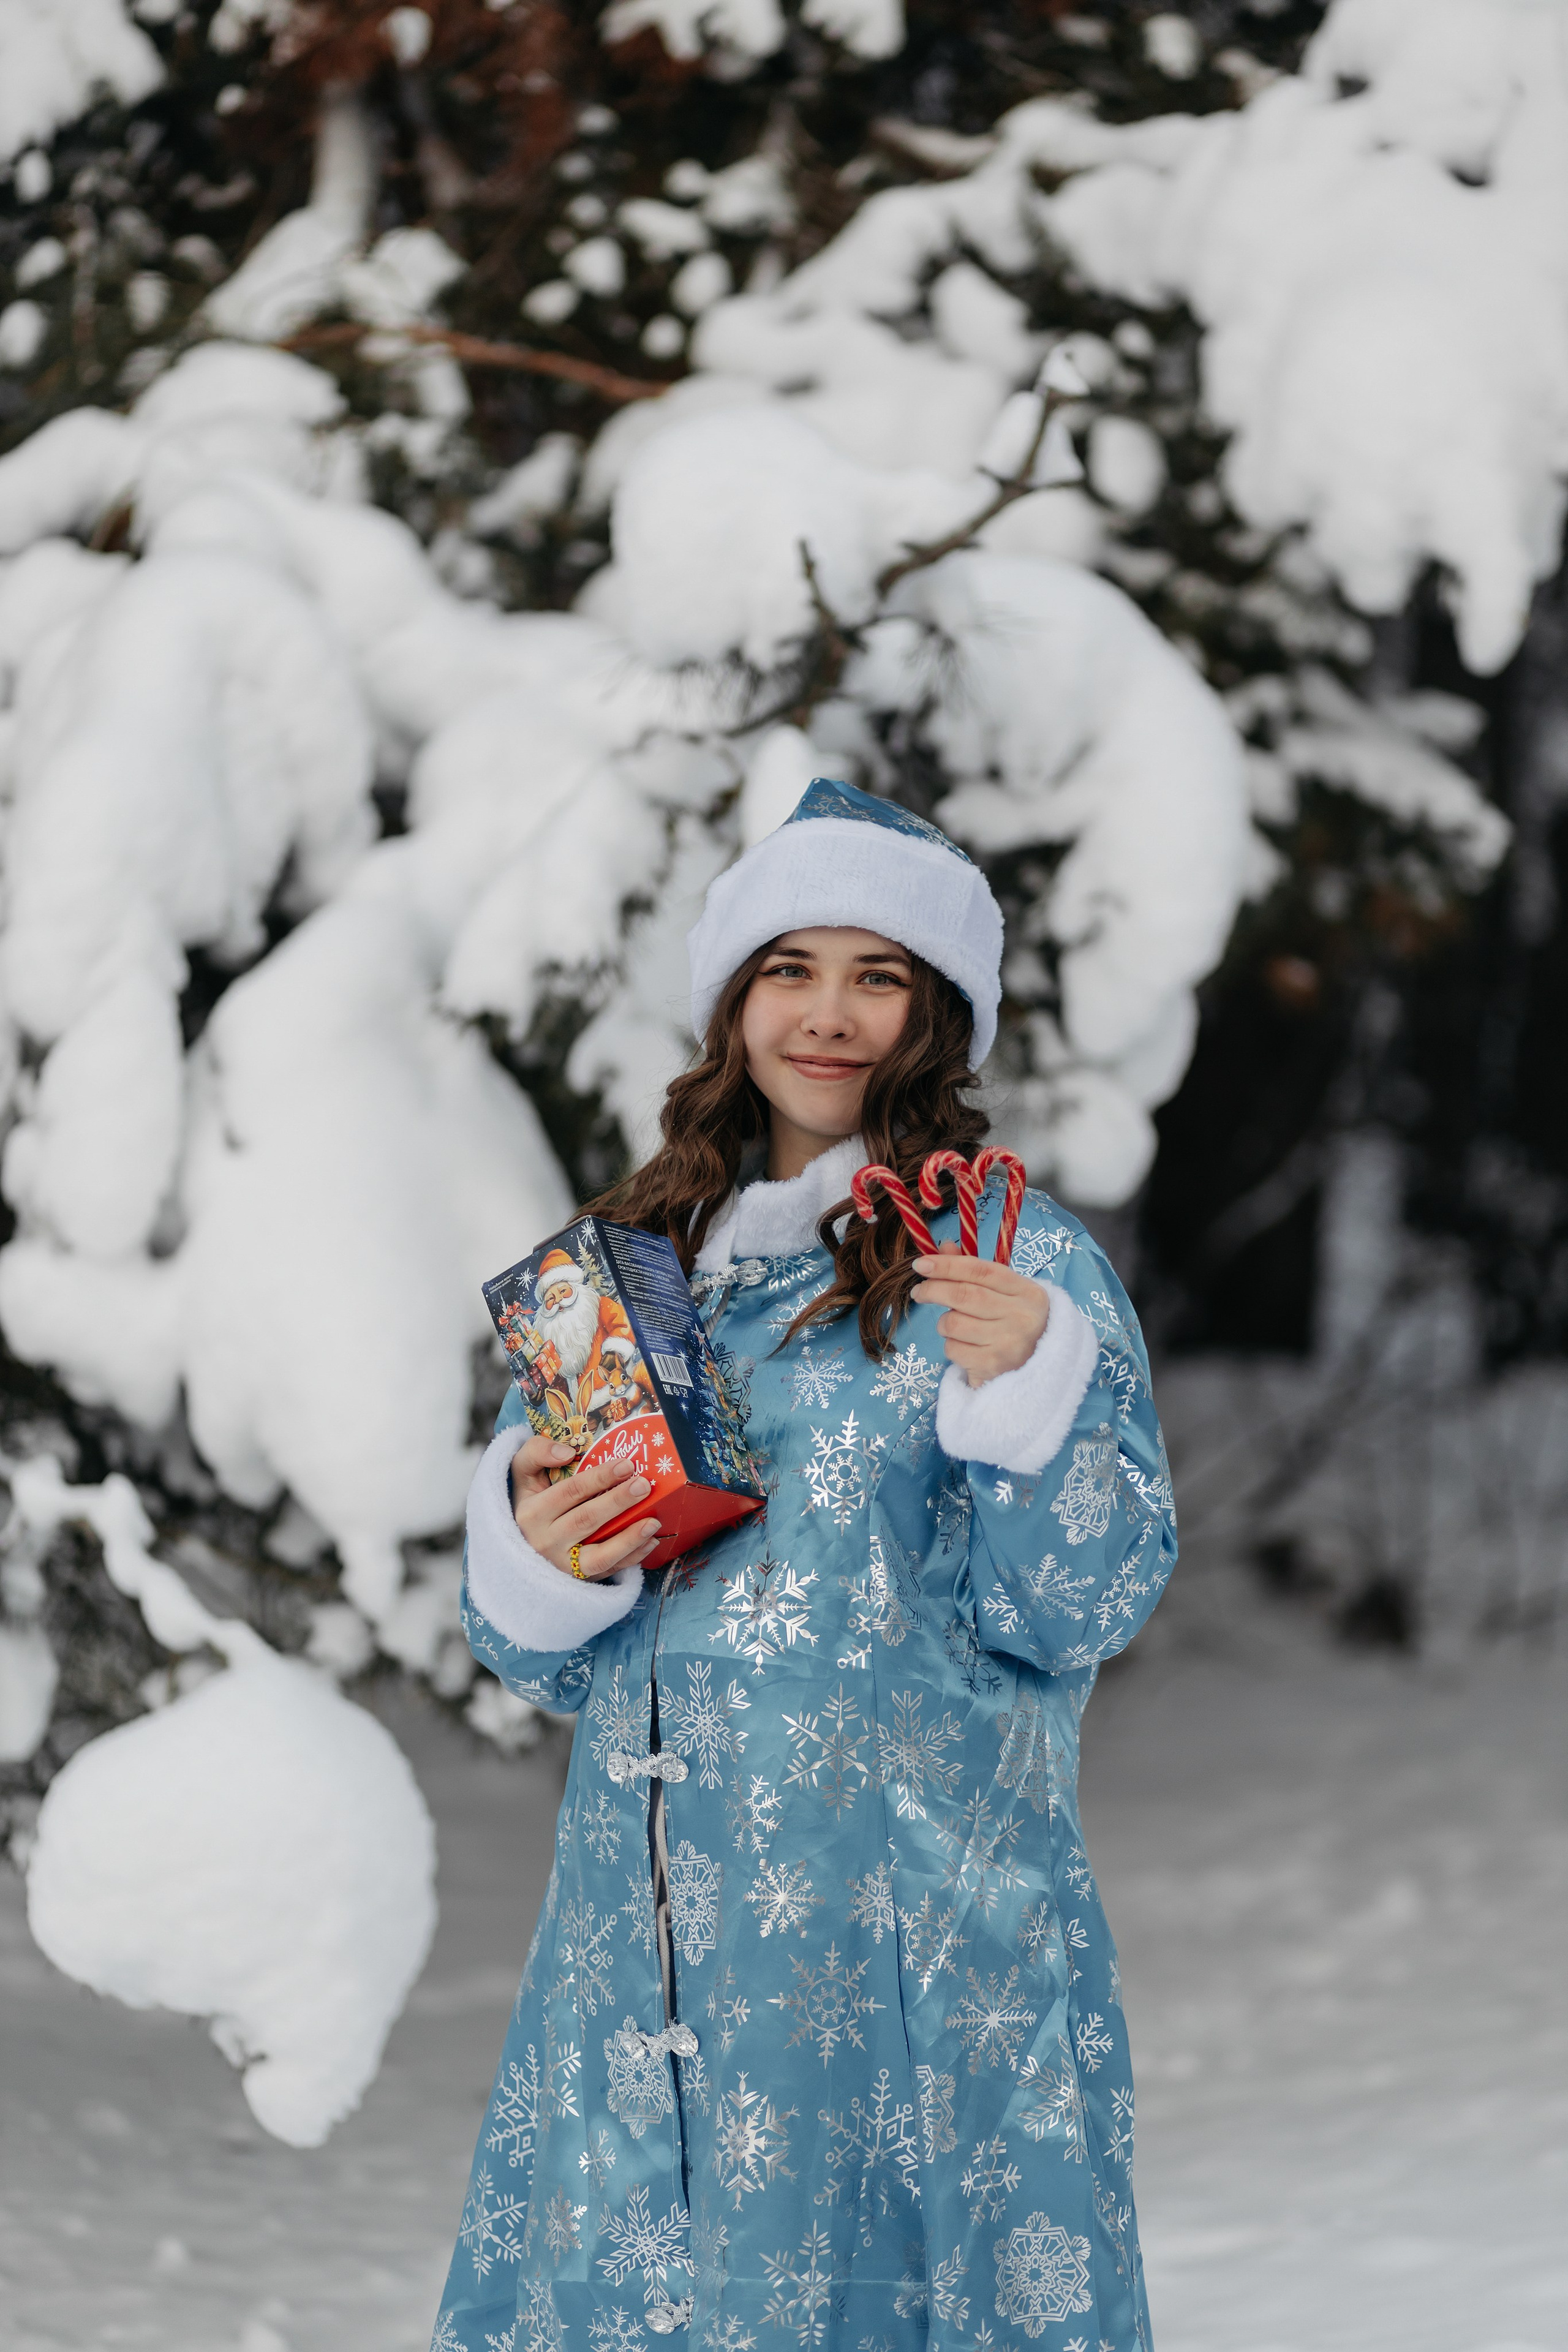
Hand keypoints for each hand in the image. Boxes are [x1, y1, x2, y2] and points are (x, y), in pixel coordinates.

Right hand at [508, 1434, 661, 1578]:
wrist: (519, 1545)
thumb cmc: (530, 1502)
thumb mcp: (522, 1473)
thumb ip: (537, 1453)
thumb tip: (566, 1453)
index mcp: (533, 1512)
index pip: (570, 1492)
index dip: (599, 1478)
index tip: (626, 1465)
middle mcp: (545, 1541)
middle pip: (586, 1520)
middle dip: (617, 1502)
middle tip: (644, 1486)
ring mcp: (561, 1564)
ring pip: (598, 1555)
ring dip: (629, 1538)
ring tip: (653, 1521)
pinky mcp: (577, 1578)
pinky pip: (607, 1571)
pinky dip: (631, 1558)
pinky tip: (650, 1542)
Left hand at [911, 1243, 1049, 1386]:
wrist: (1037, 1367)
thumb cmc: (1013, 1322)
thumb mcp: (1003, 1293)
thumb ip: (974, 1270)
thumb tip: (943, 1247)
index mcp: (1027, 1292)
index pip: (981, 1271)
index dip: (947, 1265)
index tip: (921, 1264)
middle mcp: (1021, 1317)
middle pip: (964, 1295)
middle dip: (933, 1289)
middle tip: (919, 1291)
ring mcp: (1008, 1344)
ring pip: (953, 1324)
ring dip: (944, 1323)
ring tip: (956, 1326)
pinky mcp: (992, 1367)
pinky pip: (953, 1349)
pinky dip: (951, 1346)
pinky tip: (966, 1347)